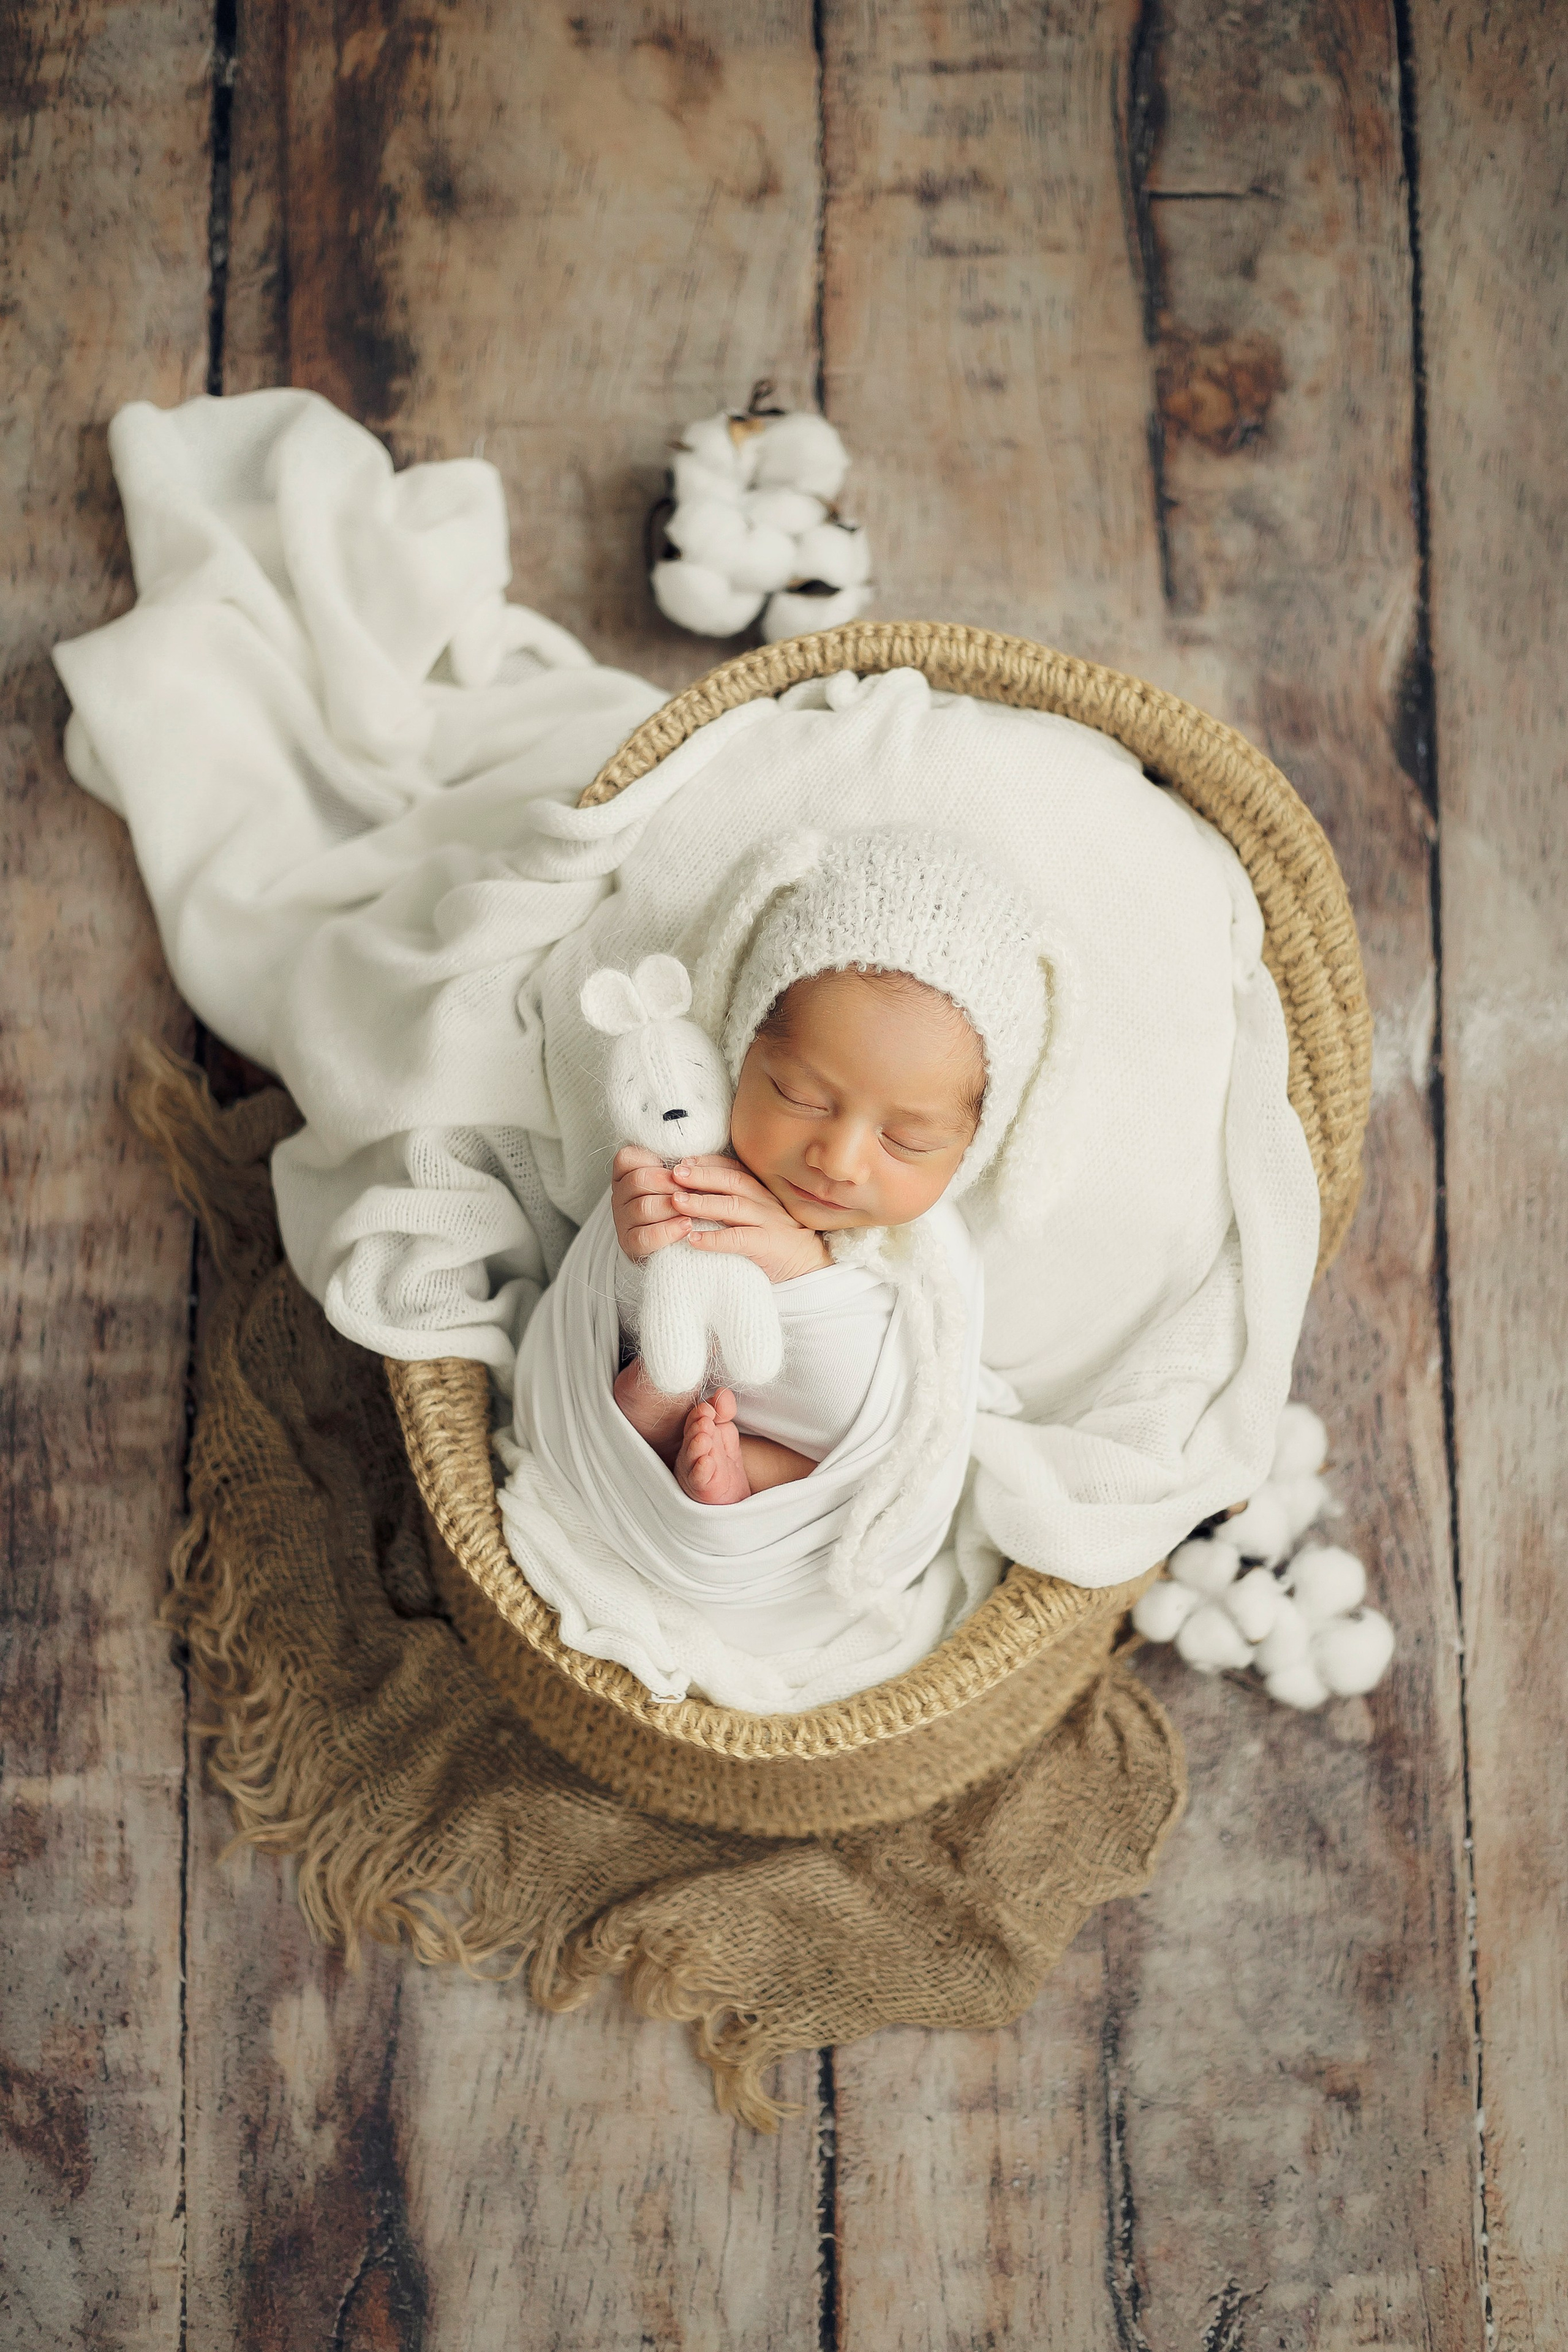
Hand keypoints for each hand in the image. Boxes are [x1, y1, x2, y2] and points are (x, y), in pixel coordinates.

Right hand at [611, 1144, 690, 1261]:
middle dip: (669, 1183)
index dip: (651, 1160)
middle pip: (638, 1180)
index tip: (675, 1168)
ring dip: (672, 1207)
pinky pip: (645, 1236)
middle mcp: (619, 1195)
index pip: (626, 1159)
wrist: (670, 1241)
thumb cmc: (676, 1203)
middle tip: (692, 1188)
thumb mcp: (675, 1180)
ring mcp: (622, 1220)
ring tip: (693, 1209)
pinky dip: (668, 1230)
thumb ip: (678, 1169)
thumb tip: (691, 1162)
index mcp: (625, 1175)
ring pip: (643, 1207)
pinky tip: (687, 1226)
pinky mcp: (629, 1243)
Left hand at [667, 1155, 830, 1282]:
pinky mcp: (769, 1246)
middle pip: (732, 1181)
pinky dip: (714, 1239)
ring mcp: (770, 1223)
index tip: (684, 1161)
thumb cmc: (773, 1241)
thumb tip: (693, 1192)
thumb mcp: (755, 1216)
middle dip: (702, 1175)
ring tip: (677, 1202)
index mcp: (761, 1192)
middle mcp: (766, 1202)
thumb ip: (732, 1203)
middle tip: (674, 1174)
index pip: (734, 1169)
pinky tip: (693, 1238)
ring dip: (703, 1202)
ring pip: (734, 1207)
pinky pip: (739, 1240)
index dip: (708, 1163)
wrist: (808, 1268)